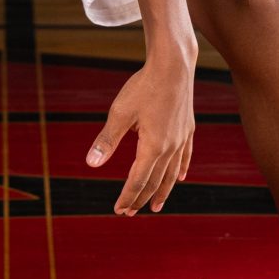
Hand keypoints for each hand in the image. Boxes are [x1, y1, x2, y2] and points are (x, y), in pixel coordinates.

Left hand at [86, 51, 197, 215]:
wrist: (173, 65)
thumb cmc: (143, 87)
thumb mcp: (119, 113)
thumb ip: (107, 140)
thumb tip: (91, 164)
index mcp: (153, 147)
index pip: (138, 181)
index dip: (127, 197)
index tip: (119, 210)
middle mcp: (170, 148)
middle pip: (154, 181)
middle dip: (141, 199)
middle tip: (129, 213)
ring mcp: (181, 139)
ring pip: (172, 174)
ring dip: (162, 192)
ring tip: (156, 206)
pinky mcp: (187, 129)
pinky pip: (185, 157)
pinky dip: (180, 170)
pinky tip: (181, 177)